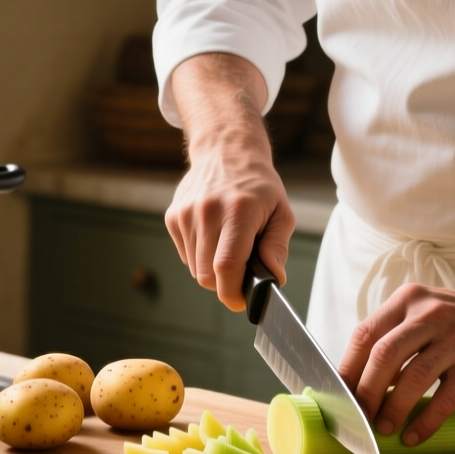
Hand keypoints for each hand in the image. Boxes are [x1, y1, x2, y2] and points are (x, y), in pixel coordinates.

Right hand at [164, 53, 294, 310]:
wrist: (225, 151)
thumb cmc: (258, 186)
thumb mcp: (281, 211)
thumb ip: (278, 246)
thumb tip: (274, 278)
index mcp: (239, 211)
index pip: (227, 266)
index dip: (232, 292)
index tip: (240, 302)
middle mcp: (208, 211)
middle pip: (207, 274)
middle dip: (224, 285)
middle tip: (240, 275)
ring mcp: (186, 213)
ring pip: (195, 268)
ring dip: (212, 270)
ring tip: (228, 247)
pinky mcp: (173, 216)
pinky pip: (185, 255)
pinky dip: (200, 256)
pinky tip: (213, 236)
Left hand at [339, 204, 454, 444]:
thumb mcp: (423, 313)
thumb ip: (393, 337)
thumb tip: (355, 381)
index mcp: (407, 300)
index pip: (364, 335)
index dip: (346, 369)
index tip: (336, 396)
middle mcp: (428, 314)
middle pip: (383, 356)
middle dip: (364, 392)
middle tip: (357, 418)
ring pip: (413, 377)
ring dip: (393, 408)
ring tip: (383, 429)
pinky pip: (445, 396)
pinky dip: (427, 420)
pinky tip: (415, 435)